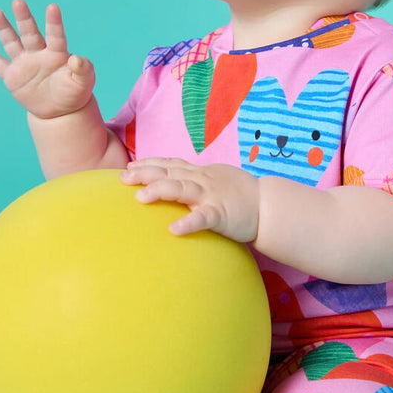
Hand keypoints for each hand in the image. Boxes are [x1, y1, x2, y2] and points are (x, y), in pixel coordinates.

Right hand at [0, 0, 94, 118]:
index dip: (54, 22)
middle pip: (30, 33)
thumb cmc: (75, 92)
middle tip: (18, 1)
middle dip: (24, 18)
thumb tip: (77, 59)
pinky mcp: (13, 76)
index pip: (55, 35)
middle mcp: (39, 54)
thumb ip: (84, 69)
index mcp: (58, 53)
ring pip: (12, 43)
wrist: (60, 109)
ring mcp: (24, 63)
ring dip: (4, 29)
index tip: (53, 7)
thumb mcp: (84, 82)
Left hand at [120, 157, 259, 241]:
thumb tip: (176, 182)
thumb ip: (196, 180)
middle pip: (169, 173)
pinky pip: (203, 218)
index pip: (171, 164)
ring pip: (182, 189)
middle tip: (122, 178)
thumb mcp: (216, 180)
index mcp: (201, 174)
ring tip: (140, 198)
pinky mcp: (221, 214)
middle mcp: (203, 181)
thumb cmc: (242, 194)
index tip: (129, 165)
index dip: (149, 163)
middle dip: (145, 173)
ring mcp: (212, 196)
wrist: (269, 205)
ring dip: (161, 191)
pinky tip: (173, 230)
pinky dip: (188, 223)